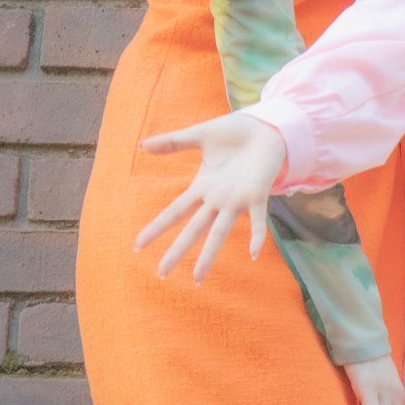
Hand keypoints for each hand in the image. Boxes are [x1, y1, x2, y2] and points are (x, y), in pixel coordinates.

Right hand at [134, 111, 286, 282]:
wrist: (266, 126)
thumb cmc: (235, 133)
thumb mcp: (200, 135)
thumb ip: (172, 143)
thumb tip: (140, 146)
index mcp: (203, 186)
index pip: (174, 211)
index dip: (156, 228)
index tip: (137, 246)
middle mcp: (217, 198)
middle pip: (193, 229)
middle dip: (177, 250)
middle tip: (160, 274)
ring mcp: (237, 199)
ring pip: (219, 231)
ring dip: (209, 254)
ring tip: (197, 277)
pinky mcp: (258, 195)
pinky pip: (258, 219)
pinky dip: (257, 236)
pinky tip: (253, 254)